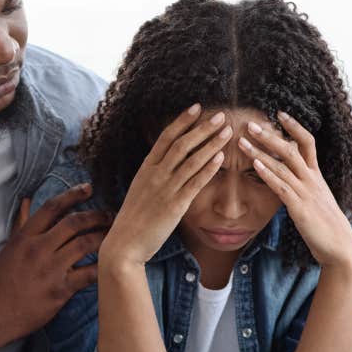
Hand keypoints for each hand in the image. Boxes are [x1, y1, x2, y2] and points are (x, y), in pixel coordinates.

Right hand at [0, 184, 111, 342]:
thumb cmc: (2, 280)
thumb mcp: (9, 248)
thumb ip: (21, 224)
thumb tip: (26, 201)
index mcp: (25, 237)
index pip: (52, 207)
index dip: (72, 195)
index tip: (88, 189)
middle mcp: (38, 249)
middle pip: (74, 222)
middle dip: (96, 215)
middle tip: (110, 214)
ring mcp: (51, 269)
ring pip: (86, 244)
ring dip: (104, 236)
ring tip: (115, 234)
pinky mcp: (61, 289)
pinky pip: (89, 273)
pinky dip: (103, 266)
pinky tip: (111, 262)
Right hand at [100, 103, 230, 266]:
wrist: (125, 243)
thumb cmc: (133, 219)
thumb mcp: (139, 190)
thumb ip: (153, 176)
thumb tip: (165, 165)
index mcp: (145, 169)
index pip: (165, 138)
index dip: (182, 121)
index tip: (196, 108)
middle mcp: (155, 175)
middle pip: (182, 144)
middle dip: (202, 128)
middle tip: (220, 115)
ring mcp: (165, 189)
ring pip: (191, 160)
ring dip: (211, 143)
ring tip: (227, 131)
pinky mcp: (175, 205)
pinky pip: (195, 182)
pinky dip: (209, 168)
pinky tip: (221, 157)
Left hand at [239, 113, 351, 268]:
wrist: (341, 248)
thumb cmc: (326, 227)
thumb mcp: (316, 201)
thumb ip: (304, 188)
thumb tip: (290, 180)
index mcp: (316, 176)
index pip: (308, 143)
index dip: (294, 127)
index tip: (279, 113)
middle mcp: (312, 180)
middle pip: (291, 148)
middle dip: (270, 134)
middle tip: (250, 122)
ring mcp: (306, 192)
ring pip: (282, 165)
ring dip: (260, 151)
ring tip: (242, 140)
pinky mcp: (299, 207)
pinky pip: (281, 186)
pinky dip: (267, 173)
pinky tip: (254, 164)